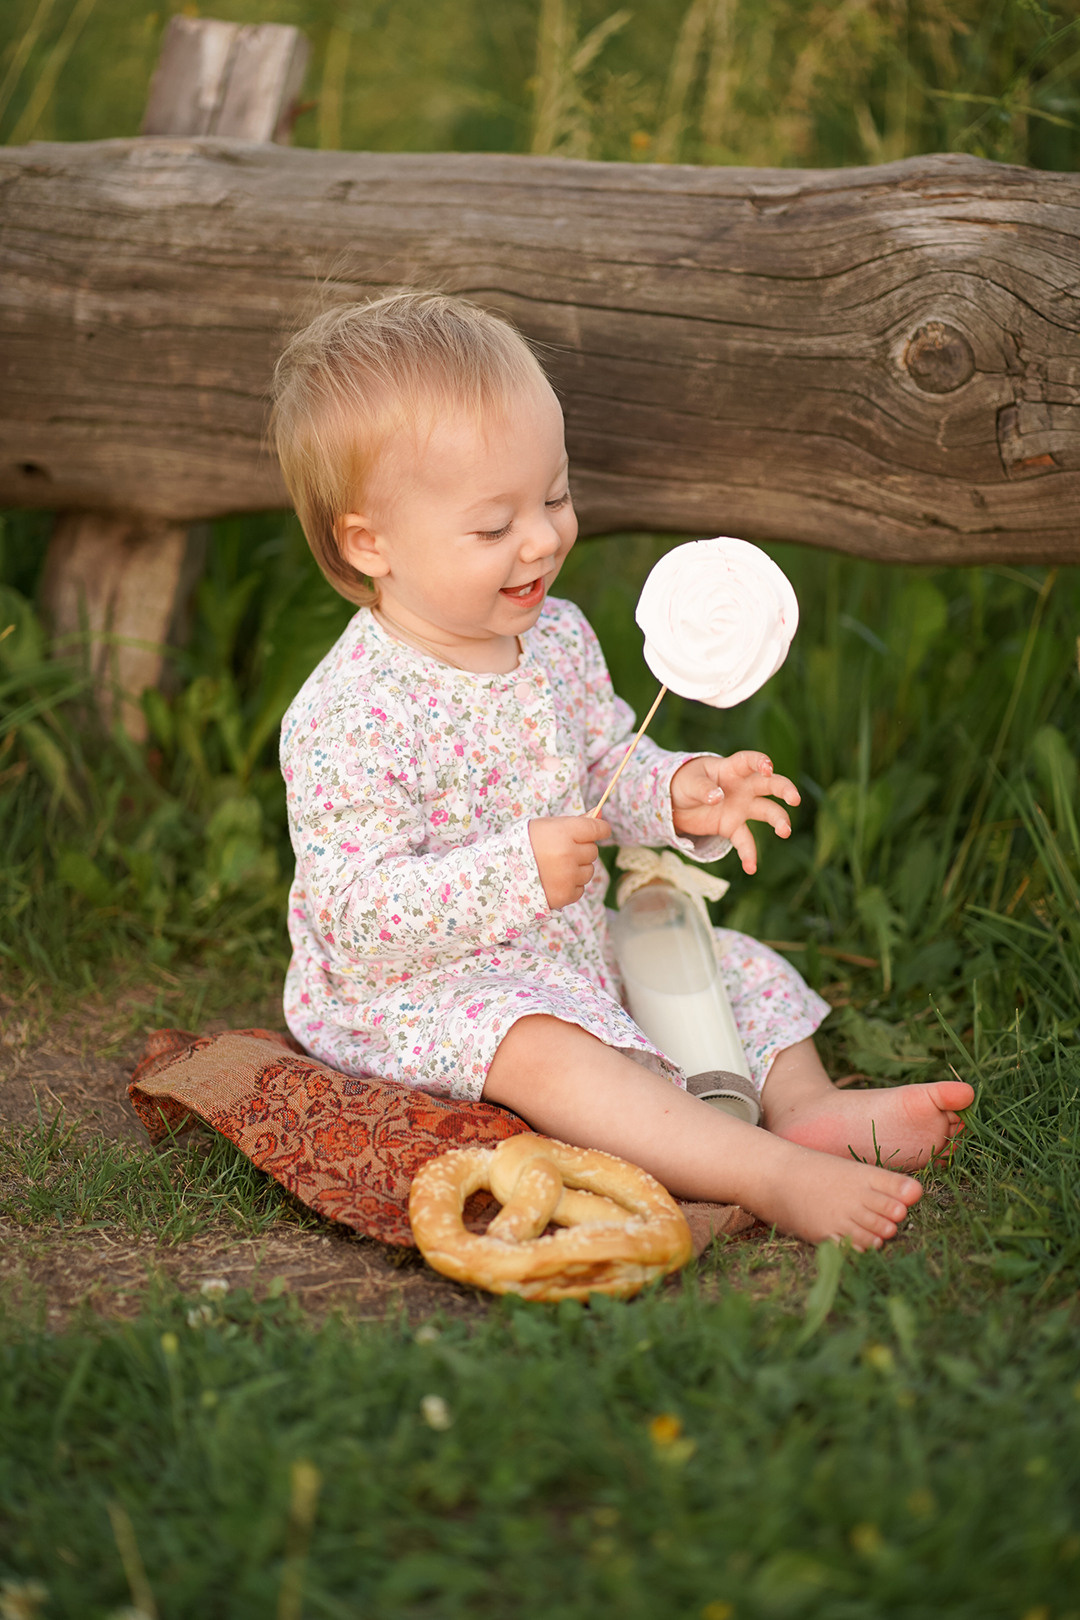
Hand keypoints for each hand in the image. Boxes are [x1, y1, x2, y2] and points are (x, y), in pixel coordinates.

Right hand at [529, 814, 609, 908]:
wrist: (500, 873)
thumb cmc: (524, 845)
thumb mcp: (546, 826)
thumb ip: (575, 821)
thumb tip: (600, 813)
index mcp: (564, 832)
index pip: (597, 829)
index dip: (600, 829)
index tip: (600, 831)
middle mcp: (569, 854)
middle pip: (592, 851)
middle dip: (581, 851)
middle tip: (562, 851)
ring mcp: (568, 876)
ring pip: (589, 871)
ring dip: (578, 869)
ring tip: (557, 868)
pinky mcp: (565, 894)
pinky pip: (580, 888)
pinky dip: (571, 886)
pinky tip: (554, 881)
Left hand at [670, 752, 798, 873]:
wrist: (676, 803)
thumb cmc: (685, 783)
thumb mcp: (688, 782)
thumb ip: (703, 788)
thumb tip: (718, 798)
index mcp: (731, 769)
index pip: (750, 761)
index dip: (761, 762)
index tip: (768, 768)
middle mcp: (743, 787)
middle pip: (770, 785)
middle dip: (785, 790)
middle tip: (795, 799)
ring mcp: (741, 808)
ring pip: (768, 812)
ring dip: (779, 821)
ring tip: (785, 832)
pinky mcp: (733, 827)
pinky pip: (745, 841)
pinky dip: (749, 854)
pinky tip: (750, 868)